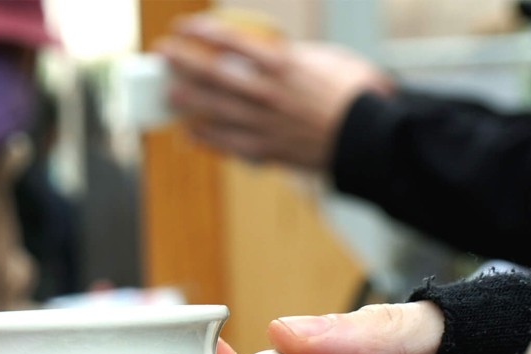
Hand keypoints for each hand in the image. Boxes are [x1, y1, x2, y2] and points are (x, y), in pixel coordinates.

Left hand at [156, 15, 391, 167]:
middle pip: (216, 76)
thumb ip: (294, 56)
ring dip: (189, 101)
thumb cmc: (355, 95)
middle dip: (184, 63)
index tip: (185, 27)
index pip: (235, 43)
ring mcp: (265, 123)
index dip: (205, 33)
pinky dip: (208, 138)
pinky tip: (191, 133)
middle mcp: (269, 93)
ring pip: (217, 111)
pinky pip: (230, 143)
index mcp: (284, 65)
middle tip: (162, 54)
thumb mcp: (328, 60)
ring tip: (169, 94)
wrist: (368, 139)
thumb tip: (272, 53)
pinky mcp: (268, 149)